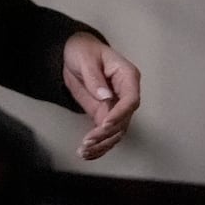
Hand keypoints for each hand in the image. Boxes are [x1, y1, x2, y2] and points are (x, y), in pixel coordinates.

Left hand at [61, 32, 139, 159]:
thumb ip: (95, 77)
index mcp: (127, 76)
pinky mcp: (106, 114)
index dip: (120, 114)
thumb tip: (105, 96)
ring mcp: (117, 106)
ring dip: (102, 144)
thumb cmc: (83, 50)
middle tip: (89, 141)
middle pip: (124, 120)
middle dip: (107, 133)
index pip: (131, 100)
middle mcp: (126, 93)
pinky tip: (88, 154)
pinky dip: (98, 145)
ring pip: (117, 131)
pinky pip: (107, 133)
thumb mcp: (85, 58)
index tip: (105, 124)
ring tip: (84, 151)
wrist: (73, 53)